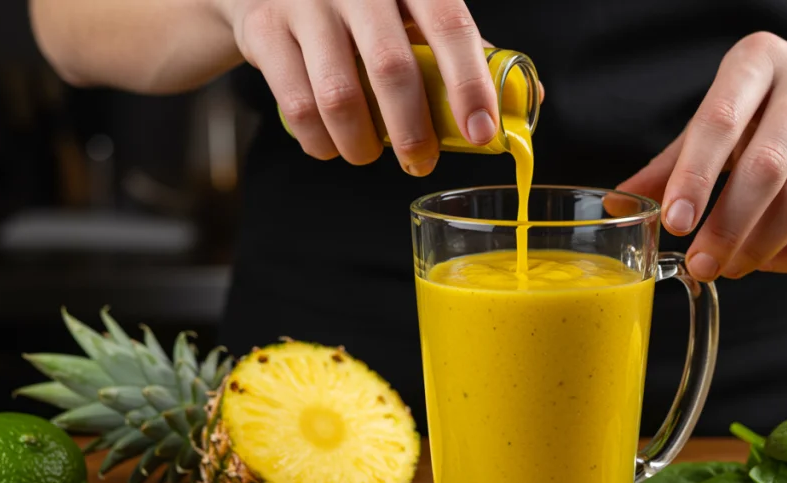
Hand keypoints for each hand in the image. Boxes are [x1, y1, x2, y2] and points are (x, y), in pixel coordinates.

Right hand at [216, 0, 497, 173]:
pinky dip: (320, 142)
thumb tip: (523, 96)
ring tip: (369, 154)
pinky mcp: (263, 29)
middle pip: (392, 67)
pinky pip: (296, 106)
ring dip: (362, 144)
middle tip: (422, 162)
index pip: (448, 24)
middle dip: (413, 130)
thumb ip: (461, 48)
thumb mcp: (409, 10)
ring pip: (340, 96)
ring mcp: (303, 2)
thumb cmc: (359, 5)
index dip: (470, 83)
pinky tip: (331, 144)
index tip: (482, 134)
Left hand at [618, 32, 786, 280]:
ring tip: (730, 267)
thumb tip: (620, 202)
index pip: (720, 120)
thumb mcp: (723, 118)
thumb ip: (673, 161)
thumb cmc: (773, 111)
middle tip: (701, 265)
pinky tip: (770, 262)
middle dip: (727, 226)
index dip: (695, 177)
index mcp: (758, 59)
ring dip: (760, 246)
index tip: (675, 223)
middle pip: (766, 168)